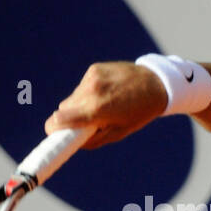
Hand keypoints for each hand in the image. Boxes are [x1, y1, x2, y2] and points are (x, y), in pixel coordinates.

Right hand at [44, 62, 168, 148]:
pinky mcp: (94, 69)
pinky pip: (82, 87)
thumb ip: (93, 140)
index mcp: (97, 110)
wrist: (156, 83)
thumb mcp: (119, 133)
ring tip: (102, 105)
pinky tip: (106, 92)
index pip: (58, 120)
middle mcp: (91, 92)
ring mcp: (91, 78)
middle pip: (63, 109)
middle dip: (70, 118)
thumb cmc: (139, 112)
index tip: (55, 134)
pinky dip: (88, 92)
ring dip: (80, 104)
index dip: (54, 130)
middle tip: (85, 122)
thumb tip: (72, 142)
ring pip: (72, 97)